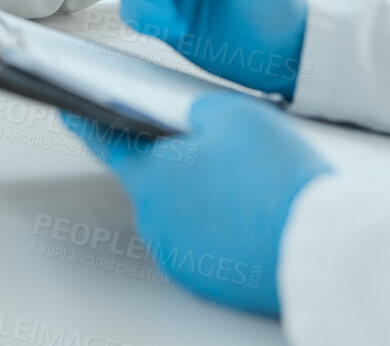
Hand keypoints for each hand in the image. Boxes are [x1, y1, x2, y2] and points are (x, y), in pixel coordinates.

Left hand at [64, 91, 330, 317]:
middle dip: (172, 160)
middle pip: (151, 179)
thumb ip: (196, 110)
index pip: (106, 142)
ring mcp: (179, 255)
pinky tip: (248, 210)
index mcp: (151, 177)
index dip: (89, 121)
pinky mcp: (206, 280)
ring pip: (178, 211)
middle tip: (211, 144)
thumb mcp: (234, 115)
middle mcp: (155, 222)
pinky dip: (215, 225)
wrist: (318, 243)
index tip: (71, 110)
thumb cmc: (275, 177)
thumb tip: (187, 119)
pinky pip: (200, 241)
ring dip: (197, 195)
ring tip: (242, 179)